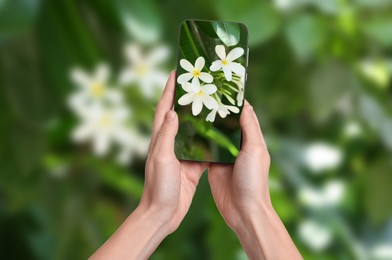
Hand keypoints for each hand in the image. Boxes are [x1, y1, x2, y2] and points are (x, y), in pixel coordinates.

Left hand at [139, 71, 207, 232]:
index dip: (169, 89)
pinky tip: (220, 134)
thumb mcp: (162, 159)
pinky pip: (201, 149)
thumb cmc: (158, 187)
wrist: (162, 214)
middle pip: (179, 115)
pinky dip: (209, 139)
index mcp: (160, 139)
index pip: (164, 108)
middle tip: (199, 83)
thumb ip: (167, 136)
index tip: (176, 72)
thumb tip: (173, 111)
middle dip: (187, 98)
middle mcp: (170, 144)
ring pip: (192, 131)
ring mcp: (181, 155)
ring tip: (212, 103)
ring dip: (200, 117)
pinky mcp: (191, 166)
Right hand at [208, 101, 301, 258]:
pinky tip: (188, 132)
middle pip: (226, 124)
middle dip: (216, 111)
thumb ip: (250, 128)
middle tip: (202, 96)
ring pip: (214, 135)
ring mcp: (224, 156)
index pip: (243, 115)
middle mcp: (237, 146)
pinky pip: (204, 150)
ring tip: (193, 109)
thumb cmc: (253, 180)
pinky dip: (198, 142)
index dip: (234, 102)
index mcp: (251, 139)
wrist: (243, 211)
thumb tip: (245, 105)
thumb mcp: (255, 150)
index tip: (222, 88)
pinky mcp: (213, 166)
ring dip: (206, 125)